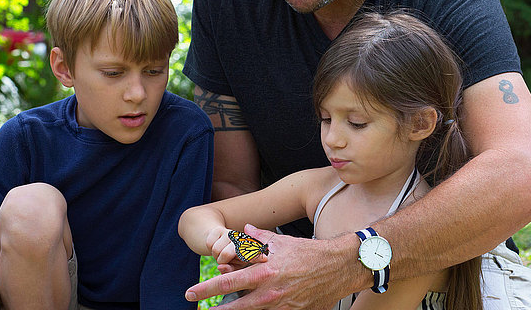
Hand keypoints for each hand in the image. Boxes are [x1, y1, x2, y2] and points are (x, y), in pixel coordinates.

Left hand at [185, 224, 367, 308]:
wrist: (339, 267)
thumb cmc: (309, 252)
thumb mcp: (282, 242)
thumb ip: (259, 238)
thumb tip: (243, 229)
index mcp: (265, 273)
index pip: (229, 282)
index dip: (207, 288)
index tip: (191, 292)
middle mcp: (270, 293)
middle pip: (235, 306)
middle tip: (198, 309)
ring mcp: (282, 307)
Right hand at [207, 226, 267, 273]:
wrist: (219, 239)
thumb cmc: (232, 257)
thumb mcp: (235, 266)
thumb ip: (230, 270)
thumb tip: (220, 267)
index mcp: (248, 247)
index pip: (253, 251)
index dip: (257, 256)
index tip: (265, 259)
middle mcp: (240, 238)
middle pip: (226, 254)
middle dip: (222, 261)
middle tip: (226, 261)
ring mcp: (229, 233)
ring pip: (216, 250)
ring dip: (216, 255)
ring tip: (222, 254)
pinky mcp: (217, 229)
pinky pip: (209, 243)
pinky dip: (210, 248)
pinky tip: (217, 246)